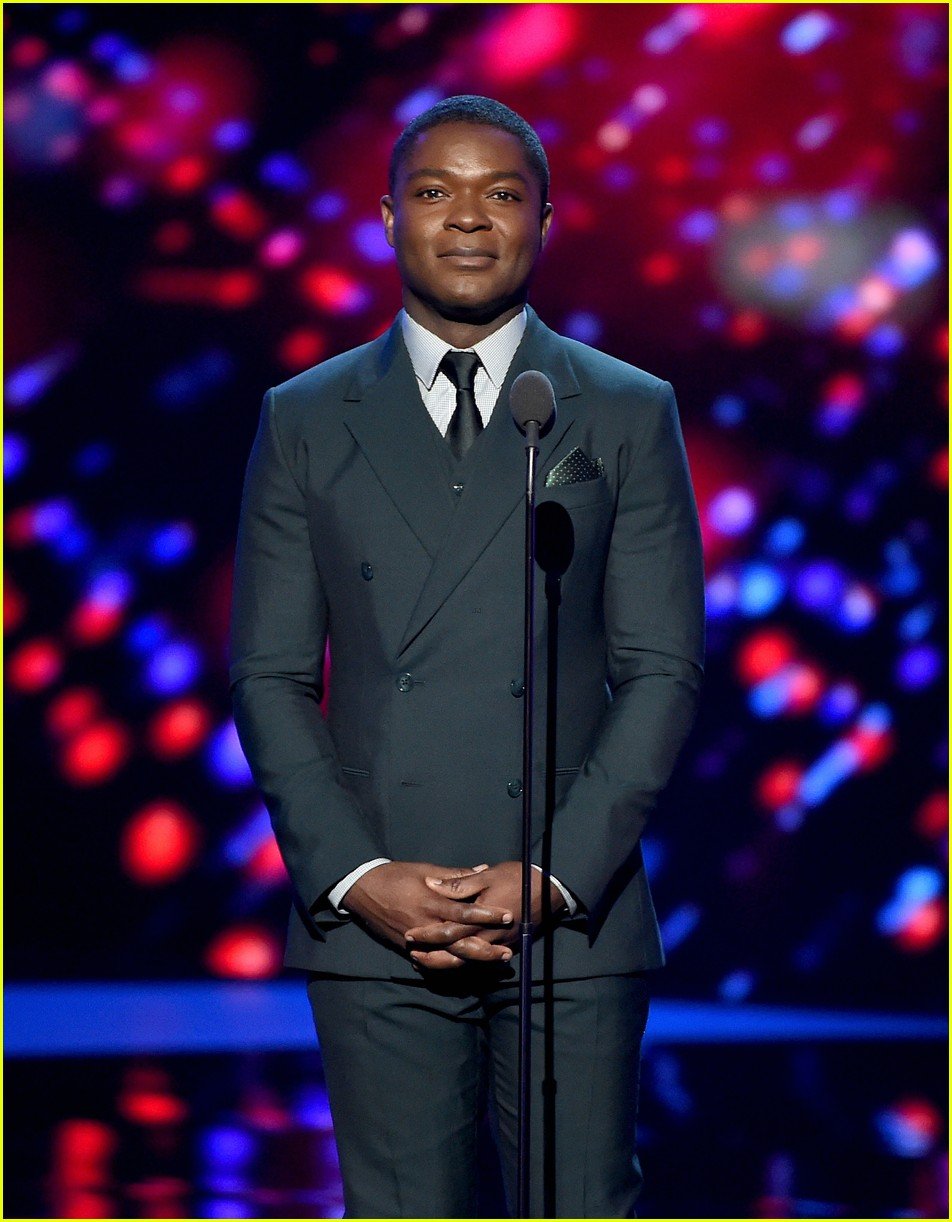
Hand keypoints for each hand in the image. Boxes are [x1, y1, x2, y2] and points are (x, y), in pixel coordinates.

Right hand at [342, 861, 514, 963]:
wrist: (362, 890)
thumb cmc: (395, 875)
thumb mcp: (425, 869)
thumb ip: (455, 875)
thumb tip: (482, 869)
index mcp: (431, 901)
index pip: (465, 911)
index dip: (487, 914)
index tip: (507, 915)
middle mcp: (425, 924)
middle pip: (459, 941)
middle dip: (484, 948)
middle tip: (506, 952)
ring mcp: (415, 939)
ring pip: (447, 955)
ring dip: (471, 959)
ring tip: (492, 961)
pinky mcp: (406, 947)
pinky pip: (430, 959)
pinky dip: (448, 964)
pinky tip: (464, 967)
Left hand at [404, 862, 566, 969]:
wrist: (548, 890)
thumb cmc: (516, 878)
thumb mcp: (486, 876)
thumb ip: (459, 883)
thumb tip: (432, 884)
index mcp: (479, 916)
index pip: (449, 930)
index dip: (428, 933)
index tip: (410, 934)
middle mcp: (488, 935)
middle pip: (455, 952)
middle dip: (433, 954)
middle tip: (413, 953)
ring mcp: (498, 944)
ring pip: (467, 961)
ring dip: (445, 963)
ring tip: (425, 961)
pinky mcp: (505, 946)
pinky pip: (481, 960)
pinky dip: (464, 962)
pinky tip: (451, 960)